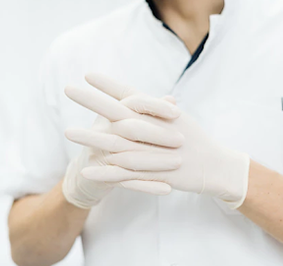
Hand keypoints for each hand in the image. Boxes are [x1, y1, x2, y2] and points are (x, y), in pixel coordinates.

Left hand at [65, 74, 250, 208]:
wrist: (216, 167)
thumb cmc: (195, 140)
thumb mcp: (177, 120)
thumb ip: (155, 109)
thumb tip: (135, 100)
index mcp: (160, 114)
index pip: (131, 94)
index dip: (109, 84)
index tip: (88, 74)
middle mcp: (155, 129)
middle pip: (118, 113)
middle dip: (92, 100)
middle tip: (68, 89)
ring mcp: (154, 152)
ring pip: (116, 143)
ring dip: (90, 138)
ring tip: (67, 132)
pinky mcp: (155, 174)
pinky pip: (125, 174)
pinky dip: (104, 172)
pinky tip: (85, 170)